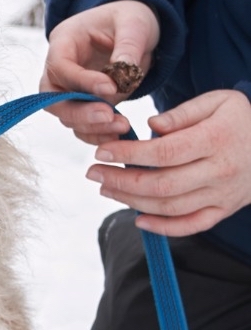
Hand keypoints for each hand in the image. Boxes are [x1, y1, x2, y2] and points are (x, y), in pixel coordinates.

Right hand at [39, 0, 159, 144]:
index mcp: (64, 40)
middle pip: (52, 98)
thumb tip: (121, 75)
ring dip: (92, 126)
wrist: (137, 30)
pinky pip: (82, 126)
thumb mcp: (135, 24)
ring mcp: (69, 89)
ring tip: (123, 125)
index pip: (60, 67)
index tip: (111, 88)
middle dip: (79, 112)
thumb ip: (128, 47)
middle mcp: (60, 67)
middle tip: (109, 116)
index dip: (81, 81)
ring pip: (67, 116)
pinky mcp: (83, 104)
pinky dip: (98, 134)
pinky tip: (118, 134)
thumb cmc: (131, 19)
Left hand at [85, 89, 250, 235]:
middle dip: (121, 180)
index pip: (165, 152)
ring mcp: (222, 195)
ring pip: (171, 207)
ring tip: (106, 188)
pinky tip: (137, 219)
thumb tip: (152, 125)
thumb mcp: (220, 101)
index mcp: (217, 139)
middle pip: (162, 184)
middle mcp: (220, 171)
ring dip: (132, 201)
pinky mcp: (223, 210)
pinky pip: (191, 225)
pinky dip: (163, 228)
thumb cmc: (241, 119)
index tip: (101, 151)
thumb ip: (184, 112)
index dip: (129, 153)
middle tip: (93, 172)